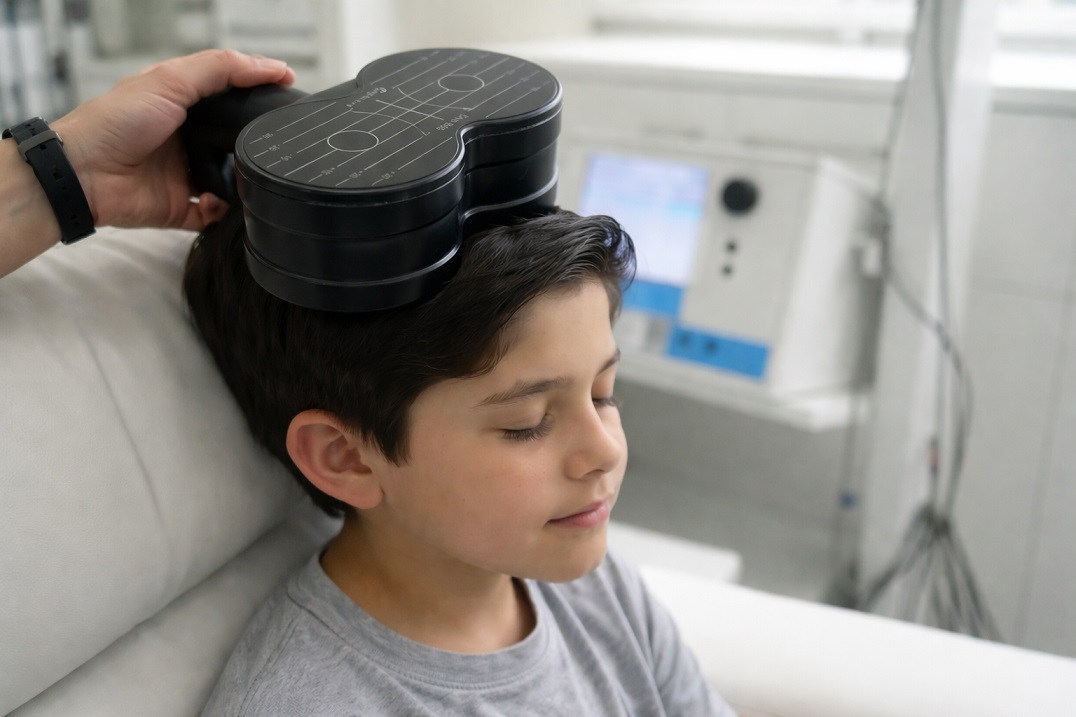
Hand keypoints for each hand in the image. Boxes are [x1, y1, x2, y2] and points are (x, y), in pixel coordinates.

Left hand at [55, 49, 294, 231]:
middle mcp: (185, 138)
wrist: (82, 172)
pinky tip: (216, 201)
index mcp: (182, 103)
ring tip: (249, 176)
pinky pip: (212, 214)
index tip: (291, 90)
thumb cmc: (115, 121)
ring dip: (241, 181)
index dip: (259, 90)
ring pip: (229, 180)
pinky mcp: (178, 207)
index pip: (230, 94)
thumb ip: (221, 70)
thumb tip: (271, 67)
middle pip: (234, 139)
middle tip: (273, 143)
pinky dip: (220, 212)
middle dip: (254, 144)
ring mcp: (183, 174)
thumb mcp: (171, 80)